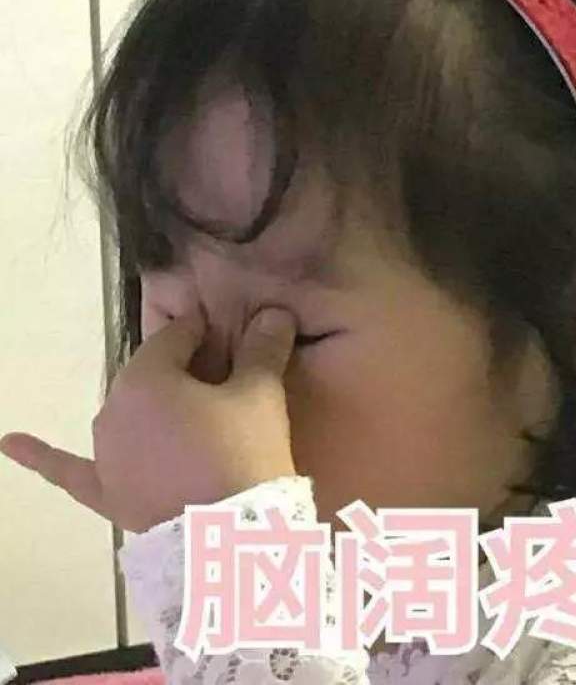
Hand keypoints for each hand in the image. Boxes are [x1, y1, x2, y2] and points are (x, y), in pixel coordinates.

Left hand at [0, 306, 297, 532]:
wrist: (229, 538)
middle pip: (152, 376)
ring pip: (128, 416)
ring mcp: (105, 455)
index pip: (175, 336)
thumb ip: (263, 349)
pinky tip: (12, 443)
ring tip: (184, 413)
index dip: (205, 332)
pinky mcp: (106, 493)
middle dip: (183, 371)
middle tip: (223, 380)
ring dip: (150, 409)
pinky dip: (42, 457)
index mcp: (146, 378)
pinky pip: (71, 470)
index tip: (230, 335)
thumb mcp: (260, 395)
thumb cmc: (242, 453)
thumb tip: (274, 312)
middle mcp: (114, 410)